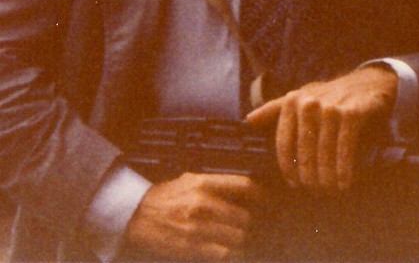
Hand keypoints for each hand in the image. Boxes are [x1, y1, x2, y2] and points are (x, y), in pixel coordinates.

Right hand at [123, 173, 266, 260]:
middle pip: (245, 217)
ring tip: (243, 242)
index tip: (269, 202)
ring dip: (243, 242)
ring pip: (237, 237)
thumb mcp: (191, 180)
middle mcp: (203, 204)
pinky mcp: (190, 246)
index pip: (246, 187)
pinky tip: (232, 253)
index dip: (262, 196)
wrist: (134, 214)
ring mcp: (196, 227)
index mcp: (205, 183)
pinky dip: (232, 255)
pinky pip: (223, 254)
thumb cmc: (166, 196)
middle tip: (252, 228)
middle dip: (250, 225)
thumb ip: (217, 184)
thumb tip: (246, 189)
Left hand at [246, 65, 398, 192]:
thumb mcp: (302, 97)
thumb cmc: (331, 95)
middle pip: (304, 152)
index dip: (288, 169)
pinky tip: (344, 182)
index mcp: (293, 101)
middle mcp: (309, 103)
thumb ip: (275, 109)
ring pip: (324, 153)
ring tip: (329, 190)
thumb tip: (247, 121)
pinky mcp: (352, 113)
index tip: (294, 184)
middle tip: (316, 191)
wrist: (369, 82)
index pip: (284, 144)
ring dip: (327, 177)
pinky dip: (344, 169)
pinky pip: (344, 149)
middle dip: (309, 177)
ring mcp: (331, 108)